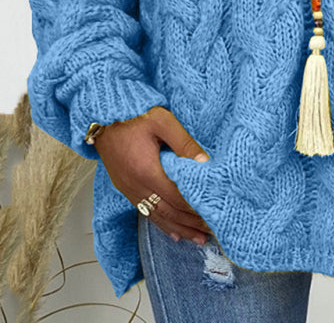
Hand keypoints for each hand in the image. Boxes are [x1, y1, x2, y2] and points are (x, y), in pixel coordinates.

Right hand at [93, 105, 212, 243]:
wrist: (101, 116)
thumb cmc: (132, 115)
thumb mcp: (162, 121)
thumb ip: (184, 142)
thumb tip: (204, 162)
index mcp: (148, 171)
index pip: (177, 199)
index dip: (195, 210)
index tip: (213, 217)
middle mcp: (137, 186)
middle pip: (168, 213)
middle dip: (190, 225)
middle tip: (210, 233)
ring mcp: (129, 189)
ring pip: (157, 216)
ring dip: (178, 229)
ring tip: (197, 238)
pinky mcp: (125, 187)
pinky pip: (145, 211)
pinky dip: (161, 223)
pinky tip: (172, 231)